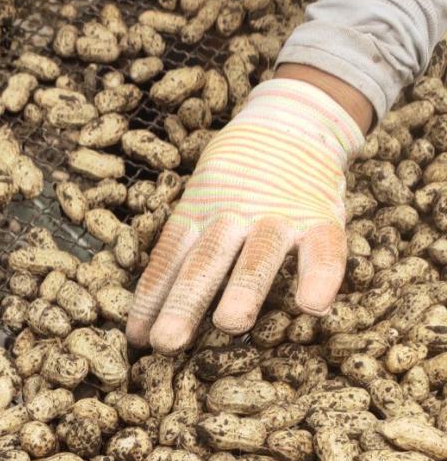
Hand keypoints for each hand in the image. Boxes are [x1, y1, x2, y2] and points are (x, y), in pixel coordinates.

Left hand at [126, 77, 366, 354]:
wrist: (292, 119)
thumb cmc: (238, 179)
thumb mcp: (203, 200)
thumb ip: (185, 249)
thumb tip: (145, 322)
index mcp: (197, 212)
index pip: (169, 258)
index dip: (152, 298)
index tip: (138, 338)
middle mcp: (232, 214)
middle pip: (205, 260)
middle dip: (185, 301)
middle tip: (167, 341)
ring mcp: (278, 215)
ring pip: (258, 254)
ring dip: (244, 288)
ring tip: (231, 323)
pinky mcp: (320, 216)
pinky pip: (323, 249)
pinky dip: (320, 275)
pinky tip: (313, 306)